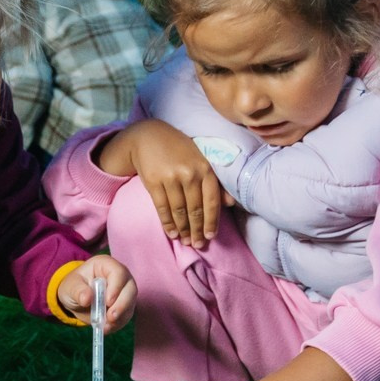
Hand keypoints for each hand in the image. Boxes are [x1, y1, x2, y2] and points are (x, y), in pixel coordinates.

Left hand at [59, 255, 136, 331]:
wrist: (75, 299)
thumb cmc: (73, 287)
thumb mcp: (70, 287)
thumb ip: (78, 291)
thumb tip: (87, 298)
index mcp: (106, 265)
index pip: (118, 273)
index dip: (116, 287)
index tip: (108, 302)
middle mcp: (120, 277)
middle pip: (130, 289)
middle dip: (122, 305)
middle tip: (111, 317)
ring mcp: (124, 291)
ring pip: (131, 303)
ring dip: (120, 317)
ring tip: (106, 326)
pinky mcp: (124, 306)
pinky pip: (126, 315)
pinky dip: (118, 324)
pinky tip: (107, 328)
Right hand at [99, 120, 224, 245]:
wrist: (149, 136)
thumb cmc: (179, 150)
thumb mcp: (200, 160)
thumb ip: (214, 181)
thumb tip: (230, 202)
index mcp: (205, 168)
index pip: (212, 201)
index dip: (211, 222)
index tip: (210, 236)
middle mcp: (190, 174)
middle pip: (195, 210)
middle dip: (197, 230)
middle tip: (197, 244)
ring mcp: (171, 178)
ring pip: (179, 211)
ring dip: (182, 230)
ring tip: (184, 241)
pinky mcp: (153, 181)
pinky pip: (163, 208)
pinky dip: (167, 223)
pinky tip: (171, 233)